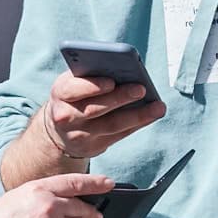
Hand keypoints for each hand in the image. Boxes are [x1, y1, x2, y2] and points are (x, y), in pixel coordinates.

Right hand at [39, 70, 165, 162]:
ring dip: (137, 115)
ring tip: (157, 107)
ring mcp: (79, 135)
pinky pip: (119, 135)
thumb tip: (124, 70)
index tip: (111, 82)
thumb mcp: (73, 82)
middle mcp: (66, 116)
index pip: (73, 89)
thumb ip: (90, 76)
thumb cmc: (74, 96)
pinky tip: (152, 116)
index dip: (92, 86)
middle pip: (95, 108)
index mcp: (60, 93)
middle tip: (141, 89)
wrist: (60, 129)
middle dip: (120, 98)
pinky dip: (137, 124)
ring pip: (111, 125)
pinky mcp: (93, 147)